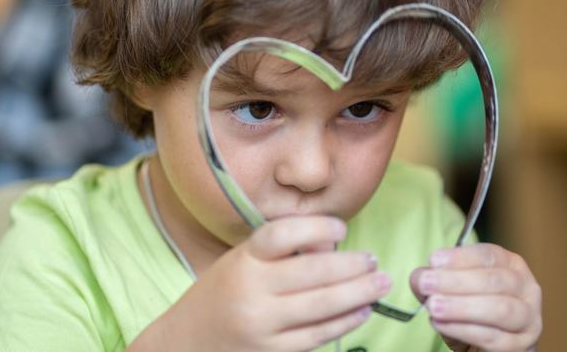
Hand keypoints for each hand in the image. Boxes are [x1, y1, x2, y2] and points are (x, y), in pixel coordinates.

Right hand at [131, 216, 389, 351]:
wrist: (186, 343)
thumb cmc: (222, 295)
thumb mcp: (242, 262)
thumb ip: (283, 252)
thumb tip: (333, 245)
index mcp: (243, 260)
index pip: (283, 234)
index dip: (318, 227)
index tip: (342, 228)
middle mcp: (251, 290)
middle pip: (313, 272)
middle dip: (353, 266)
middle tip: (375, 261)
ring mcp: (262, 325)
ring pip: (322, 306)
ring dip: (359, 293)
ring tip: (380, 284)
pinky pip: (318, 336)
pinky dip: (345, 322)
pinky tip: (362, 311)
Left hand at [409, 244, 541, 351]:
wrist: (487, 348)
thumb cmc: (472, 314)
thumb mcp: (451, 293)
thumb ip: (436, 281)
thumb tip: (420, 276)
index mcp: (511, 265)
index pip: (489, 255)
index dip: (461, 257)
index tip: (433, 260)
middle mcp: (526, 288)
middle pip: (495, 280)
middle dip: (457, 281)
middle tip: (427, 284)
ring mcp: (528, 318)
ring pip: (500, 309)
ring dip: (462, 307)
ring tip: (433, 306)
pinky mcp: (521, 346)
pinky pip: (493, 338)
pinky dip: (465, 330)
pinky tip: (441, 324)